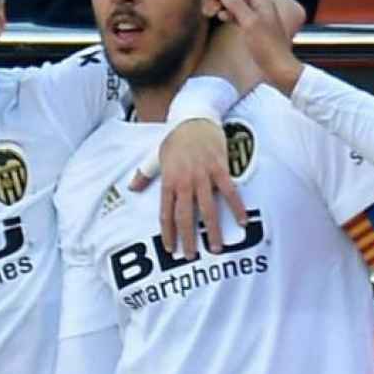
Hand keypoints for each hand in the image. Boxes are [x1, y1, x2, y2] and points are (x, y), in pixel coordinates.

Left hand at [128, 120, 246, 258]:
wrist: (194, 117)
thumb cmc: (175, 138)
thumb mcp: (155, 155)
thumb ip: (144, 174)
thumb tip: (131, 187)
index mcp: (168, 181)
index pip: (165, 214)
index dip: (167, 233)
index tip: (170, 249)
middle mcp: (184, 181)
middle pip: (185, 216)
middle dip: (188, 239)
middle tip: (192, 256)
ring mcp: (203, 175)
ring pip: (207, 209)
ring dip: (212, 230)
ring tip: (216, 248)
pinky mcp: (220, 168)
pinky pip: (229, 192)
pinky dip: (236, 207)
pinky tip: (242, 221)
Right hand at [209, 0, 306, 92]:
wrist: (278, 68)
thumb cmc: (267, 47)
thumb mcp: (249, 23)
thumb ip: (236, 5)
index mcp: (263, 2)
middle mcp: (262, 8)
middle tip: (208, 2)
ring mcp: (258, 19)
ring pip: (239, 4)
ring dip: (225, 5)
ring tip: (212, 11)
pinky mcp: (254, 30)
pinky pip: (240, 16)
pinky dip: (230, 14)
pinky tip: (223, 18)